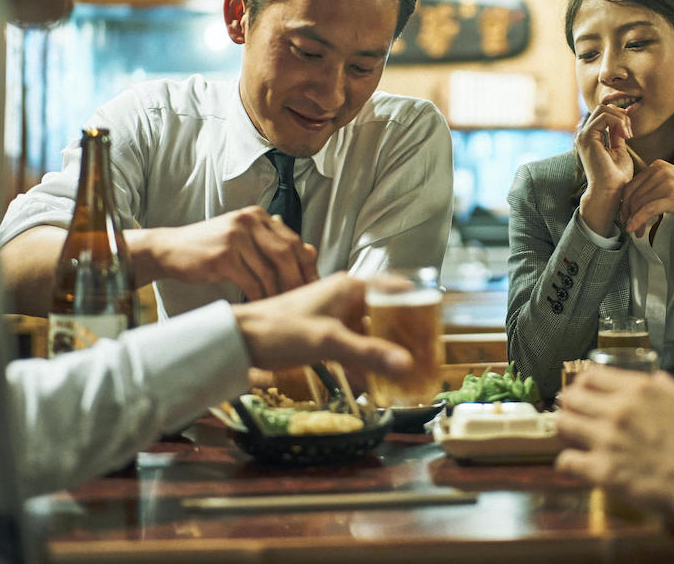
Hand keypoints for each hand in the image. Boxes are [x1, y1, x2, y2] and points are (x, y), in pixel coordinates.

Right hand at [129, 206, 317, 300]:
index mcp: (258, 216)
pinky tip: (263, 307)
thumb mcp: (244, 241)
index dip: (308, 265)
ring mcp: (235, 237)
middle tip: (304, 300)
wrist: (170, 250)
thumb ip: (273, 245)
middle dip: (298, 279)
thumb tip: (312, 252)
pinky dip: (260, 297)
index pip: (293, 240)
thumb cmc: (212, 250)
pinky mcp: (223, 257)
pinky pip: (252, 282)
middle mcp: (249, 221)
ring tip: (284, 307)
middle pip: (286, 253)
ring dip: (279, 292)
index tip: (315, 286)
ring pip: (270, 270)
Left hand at [232, 273, 412, 377]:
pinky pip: (354, 348)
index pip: (397, 290)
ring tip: (408, 375)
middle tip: (425, 358)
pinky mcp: (324, 335)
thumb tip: (408, 365)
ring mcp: (335, 317)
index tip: (435, 329)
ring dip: (387, 353)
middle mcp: (347, 298)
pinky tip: (377, 386)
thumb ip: (368, 353)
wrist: (239, 339)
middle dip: (406, 336)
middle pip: (387, 314)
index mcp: (351, 288)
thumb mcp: (328, 342)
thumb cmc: (281, 330)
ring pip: (371, 333)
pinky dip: (366, 363)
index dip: (419, 307)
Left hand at [555, 368, 673, 519]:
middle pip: (572, 397)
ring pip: (563, 424)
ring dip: (566, 429)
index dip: (584, 384)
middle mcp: (618, 409)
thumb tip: (657, 379)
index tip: (584, 392)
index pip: (591, 376)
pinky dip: (568, 463)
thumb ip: (668, 388)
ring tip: (573, 437)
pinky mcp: (603, 471)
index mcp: (639, 389)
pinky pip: (567, 461)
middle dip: (571, 405)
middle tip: (575, 414)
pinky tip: (577, 465)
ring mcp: (607, 440)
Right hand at [575, 105, 634, 234]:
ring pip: (603, 108)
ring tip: (628, 135)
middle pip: (602, 107)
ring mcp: (584, 135)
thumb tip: (621, 120)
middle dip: (620, 115)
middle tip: (629, 133)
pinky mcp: (587, 137)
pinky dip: (618, 122)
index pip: (604, 114)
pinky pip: (604, 116)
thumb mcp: (620, 150)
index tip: (630, 133)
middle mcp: (585, 135)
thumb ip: (617, 134)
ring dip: (621, 118)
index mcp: (591, 138)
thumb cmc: (617, 176)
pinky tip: (625, 136)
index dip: (620, 117)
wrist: (610, 191)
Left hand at [620, 160, 673, 237]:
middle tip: (630, 226)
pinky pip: (648, 210)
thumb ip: (653, 185)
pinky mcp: (673, 198)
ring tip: (637, 232)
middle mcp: (661, 171)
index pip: (631, 185)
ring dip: (634, 221)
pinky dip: (638, 221)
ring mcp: (667, 184)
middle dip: (628, 214)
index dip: (625, 203)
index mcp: (658, 166)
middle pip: (633, 195)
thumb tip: (631, 200)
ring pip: (639, 204)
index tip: (625, 215)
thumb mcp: (671, 182)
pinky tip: (635, 229)